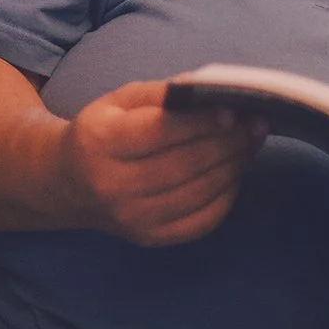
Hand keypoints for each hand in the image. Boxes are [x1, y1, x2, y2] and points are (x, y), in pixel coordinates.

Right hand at [56, 80, 264, 246]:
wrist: (72, 184)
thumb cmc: (104, 131)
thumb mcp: (120, 101)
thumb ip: (162, 93)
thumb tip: (210, 90)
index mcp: (101, 143)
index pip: (159, 132)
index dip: (200, 122)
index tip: (232, 110)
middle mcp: (113, 186)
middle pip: (185, 164)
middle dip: (228, 142)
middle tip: (256, 123)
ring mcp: (133, 218)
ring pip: (199, 192)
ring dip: (234, 165)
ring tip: (252, 141)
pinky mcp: (151, 238)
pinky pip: (202, 220)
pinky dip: (227, 194)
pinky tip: (235, 171)